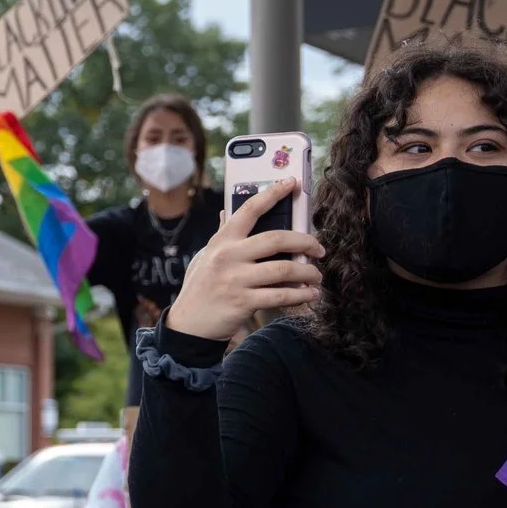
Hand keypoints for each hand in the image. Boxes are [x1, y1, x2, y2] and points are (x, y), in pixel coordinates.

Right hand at [163, 179, 322, 340]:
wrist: (188, 324)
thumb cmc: (199, 288)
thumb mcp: (206, 257)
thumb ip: (221, 237)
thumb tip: (226, 213)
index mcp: (222, 241)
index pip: (249, 210)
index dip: (272, 193)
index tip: (292, 183)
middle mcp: (228, 256)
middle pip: (276, 239)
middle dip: (305, 242)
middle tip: (319, 249)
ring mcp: (235, 279)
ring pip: (284, 270)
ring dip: (308, 273)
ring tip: (316, 277)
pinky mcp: (243, 302)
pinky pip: (281, 296)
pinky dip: (301, 295)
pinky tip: (309, 295)